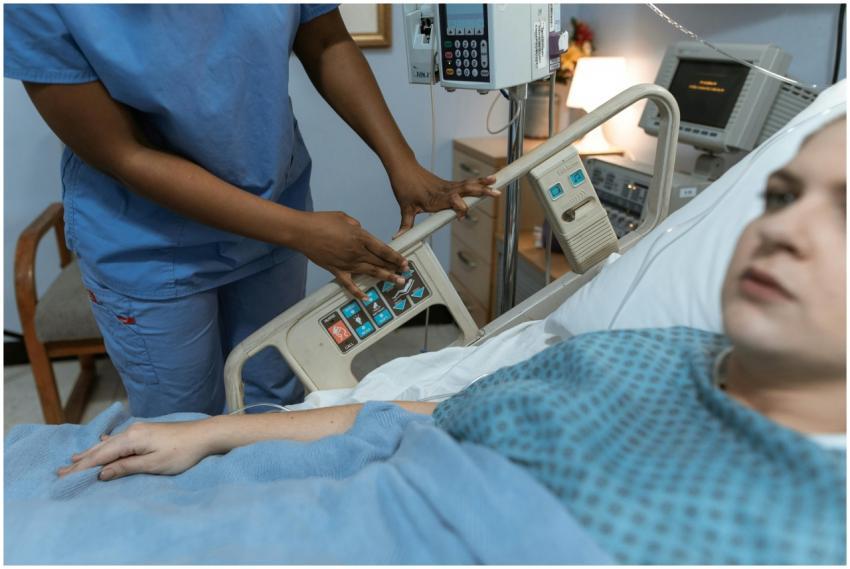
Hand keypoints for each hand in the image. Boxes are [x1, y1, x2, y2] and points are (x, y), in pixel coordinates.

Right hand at [56, 421, 215, 480]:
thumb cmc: (183, 451)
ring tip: (74, 459)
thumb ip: (127, 467)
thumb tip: (101, 473)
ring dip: (92, 452)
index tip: (65, 478)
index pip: (101, 455)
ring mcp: (140, 430)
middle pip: (101, 448)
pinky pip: (120, 439)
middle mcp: (133, 431)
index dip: (83, 468)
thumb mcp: (155, 463)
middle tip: (61, 471)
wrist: (206, 434)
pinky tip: (102, 443)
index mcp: (133, 438)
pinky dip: (107, 445)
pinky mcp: (147, 432)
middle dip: (82, 461)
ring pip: (109, 443)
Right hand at [295, 211, 407, 300]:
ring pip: (371, 273)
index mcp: (360, 237)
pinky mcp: (336, 270)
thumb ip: (357, 227)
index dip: (396, 257)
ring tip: (397, 282)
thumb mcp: (345, 218)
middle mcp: (357, 252)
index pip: (383, 249)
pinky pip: (349, 284)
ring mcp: (347, 263)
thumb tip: (362, 233)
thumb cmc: (322, 221)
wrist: (302, 232)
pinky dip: (357, 292)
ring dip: (385, 278)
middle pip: (380, 262)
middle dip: (394, 268)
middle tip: (405, 274)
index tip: (404, 262)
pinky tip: (366, 297)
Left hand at [390, 162, 498, 237]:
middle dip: (480, 192)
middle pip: (465, 191)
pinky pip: (466, 183)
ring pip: (468, 185)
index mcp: (435, 198)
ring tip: (497, 182)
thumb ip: (405, 224)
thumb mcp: (404, 207)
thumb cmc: (404, 187)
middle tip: (495, 193)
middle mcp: (444, 191)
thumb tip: (397, 239)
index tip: (461, 217)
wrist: (404, 167)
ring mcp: (448, 186)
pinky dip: (478, 182)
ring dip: (483, 184)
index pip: (452, 202)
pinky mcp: (449, 184)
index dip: (459, 208)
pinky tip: (490, 180)